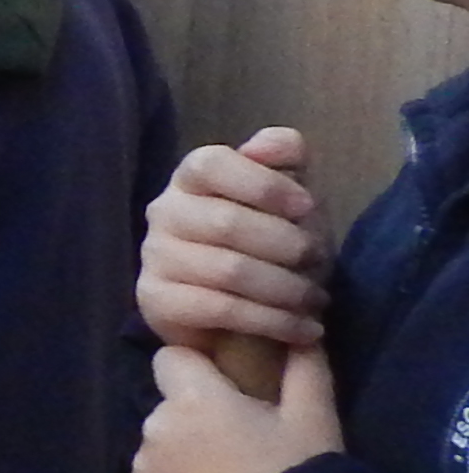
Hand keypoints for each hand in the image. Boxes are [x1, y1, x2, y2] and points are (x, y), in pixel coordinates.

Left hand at [130, 337, 345, 472]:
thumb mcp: (314, 419)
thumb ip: (304, 368)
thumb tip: (304, 333)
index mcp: (193, 398)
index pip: (172, 358)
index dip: (197, 370)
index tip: (227, 391)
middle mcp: (155, 426)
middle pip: (169, 406)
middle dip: (196, 418)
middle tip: (240, 448)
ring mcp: (140, 468)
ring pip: (160, 446)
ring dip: (184, 455)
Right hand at [140, 128, 331, 356]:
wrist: (243, 310)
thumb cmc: (269, 244)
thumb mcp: (287, 199)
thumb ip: (283, 162)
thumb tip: (274, 144)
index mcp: (192, 177)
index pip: (211, 164)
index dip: (261, 184)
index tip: (306, 208)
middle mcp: (164, 212)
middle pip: (226, 222)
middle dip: (286, 245)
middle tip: (319, 262)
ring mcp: (154, 257)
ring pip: (228, 270)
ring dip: (286, 288)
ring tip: (317, 300)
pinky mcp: (154, 300)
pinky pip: (219, 309)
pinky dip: (272, 321)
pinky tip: (304, 329)